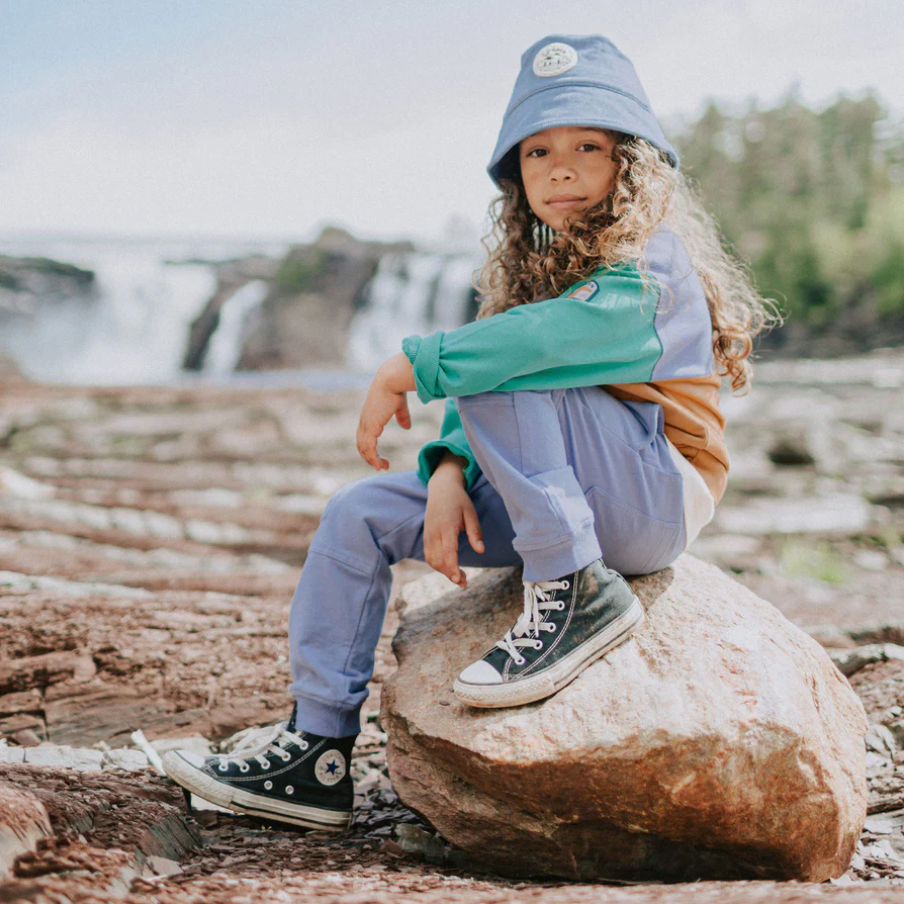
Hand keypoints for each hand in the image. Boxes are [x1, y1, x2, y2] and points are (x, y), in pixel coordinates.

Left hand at [356, 354, 414, 470]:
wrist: (391, 379)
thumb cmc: (396, 388)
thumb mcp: (399, 406)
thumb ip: (402, 416)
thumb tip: (407, 427)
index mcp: (369, 415)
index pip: (364, 435)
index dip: (370, 447)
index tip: (379, 455)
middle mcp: (365, 421)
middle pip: (361, 444)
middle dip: (370, 457)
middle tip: (382, 465)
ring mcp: (366, 424)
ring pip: (364, 448)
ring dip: (373, 460)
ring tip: (383, 467)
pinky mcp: (371, 426)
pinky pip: (369, 447)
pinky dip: (373, 458)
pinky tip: (380, 465)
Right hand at [425, 461, 483, 587]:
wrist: (441, 489)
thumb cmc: (459, 500)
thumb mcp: (471, 513)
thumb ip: (475, 532)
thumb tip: (481, 551)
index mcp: (447, 526)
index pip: (448, 551)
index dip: (453, 567)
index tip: (460, 580)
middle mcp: (434, 532)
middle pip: (439, 560)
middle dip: (450, 574)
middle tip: (465, 582)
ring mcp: (428, 535)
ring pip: (432, 560)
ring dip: (444, 572)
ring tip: (459, 577)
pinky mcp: (426, 537)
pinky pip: (429, 556)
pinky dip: (438, 565)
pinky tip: (449, 568)